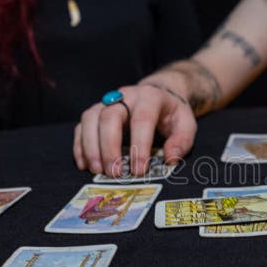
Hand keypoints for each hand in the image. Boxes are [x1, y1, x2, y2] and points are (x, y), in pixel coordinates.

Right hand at [73, 83, 196, 176]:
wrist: (160, 93)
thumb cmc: (172, 113)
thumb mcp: (186, 124)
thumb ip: (182, 141)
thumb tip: (170, 159)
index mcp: (151, 97)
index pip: (142, 119)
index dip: (139, 145)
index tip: (138, 170)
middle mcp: (126, 95)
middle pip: (110, 116)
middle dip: (110, 147)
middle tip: (114, 173)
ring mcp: (108, 101)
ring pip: (91, 118)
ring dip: (91, 146)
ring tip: (97, 170)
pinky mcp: (96, 111)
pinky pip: (82, 125)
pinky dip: (80, 145)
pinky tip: (85, 164)